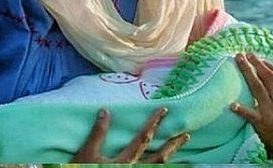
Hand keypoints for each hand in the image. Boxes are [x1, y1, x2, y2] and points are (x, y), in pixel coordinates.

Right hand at [70, 107, 189, 162]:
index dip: (154, 123)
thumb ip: (98, 133)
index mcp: (125, 160)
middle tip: (186, 134)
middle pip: (160, 157)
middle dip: (173, 144)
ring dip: (171, 156)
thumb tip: (105, 111)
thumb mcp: (87, 152)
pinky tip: (171, 163)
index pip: (143, 138)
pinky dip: (163, 167)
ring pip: (159, 167)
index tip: (164, 110)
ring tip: (180, 148)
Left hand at [231, 53, 272, 160]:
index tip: (259, 58)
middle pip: (268, 79)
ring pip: (258, 89)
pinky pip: (249, 115)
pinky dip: (240, 109)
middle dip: (256, 64)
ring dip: (247, 72)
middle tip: (246, 54)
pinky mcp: (263, 125)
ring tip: (239, 60)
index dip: (269, 65)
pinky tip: (231, 104)